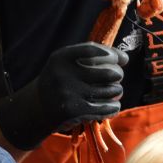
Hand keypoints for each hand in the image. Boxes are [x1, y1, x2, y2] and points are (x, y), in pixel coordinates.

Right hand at [0, 42, 128, 149]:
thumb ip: (91, 54)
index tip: (122, 59)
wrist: (38, 107)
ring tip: (116, 91)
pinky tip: (114, 105)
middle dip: (118, 74)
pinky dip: (113, 107)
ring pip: (109, 91)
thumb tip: (124, 57)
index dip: (112, 54)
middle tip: (118, 76)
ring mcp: (68, 94)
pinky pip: (105, 107)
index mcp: (60, 58)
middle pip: (108, 73)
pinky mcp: (75, 111)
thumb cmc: (60, 80)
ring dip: (117, 91)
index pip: (93, 50)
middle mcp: (63, 74)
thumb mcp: (66, 63)